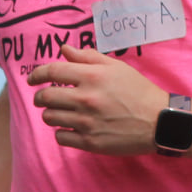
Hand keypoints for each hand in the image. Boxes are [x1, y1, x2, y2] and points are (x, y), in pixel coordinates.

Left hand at [27, 46, 166, 155]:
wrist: (159, 121)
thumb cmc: (138, 91)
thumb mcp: (116, 67)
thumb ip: (87, 57)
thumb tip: (64, 49)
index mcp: (91, 76)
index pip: (51, 72)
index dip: (36, 74)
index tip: (32, 79)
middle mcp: (86, 99)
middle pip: (45, 97)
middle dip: (40, 96)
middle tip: (44, 98)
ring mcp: (87, 122)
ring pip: (50, 118)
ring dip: (50, 114)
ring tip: (60, 112)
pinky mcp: (90, 142)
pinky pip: (61, 137)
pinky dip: (61, 132)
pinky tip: (70, 128)